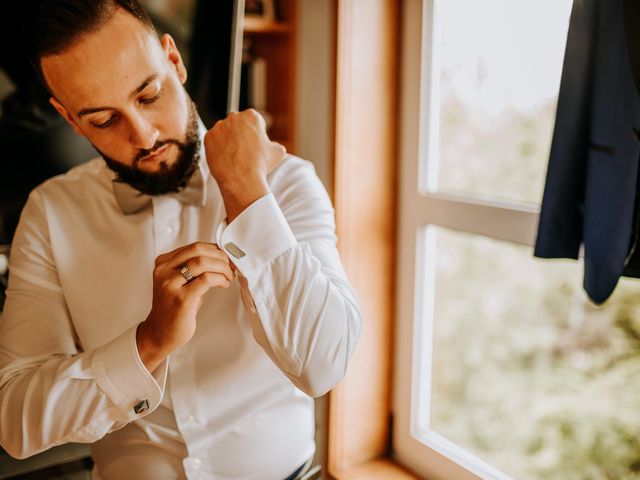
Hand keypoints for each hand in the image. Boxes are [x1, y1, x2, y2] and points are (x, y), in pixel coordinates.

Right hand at [136, 242, 233, 371]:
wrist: (160, 333)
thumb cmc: (174, 307)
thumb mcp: (181, 281)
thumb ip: (196, 268)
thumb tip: (222, 258)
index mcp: (163, 262)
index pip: (194, 246)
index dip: (215, 250)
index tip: (227, 258)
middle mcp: (164, 270)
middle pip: (198, 250)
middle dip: (220, 257)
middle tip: (230, 267)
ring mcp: (170, 284)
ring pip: (202, 263)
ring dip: (222, 268)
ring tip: (228, 276)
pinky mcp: (181, 298)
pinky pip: (206, 280)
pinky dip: (219, 279)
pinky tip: (223, 284)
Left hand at [204, 109, 285, 221]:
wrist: (242, 179)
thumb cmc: (260, 165)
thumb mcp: (277, 152)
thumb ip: (274, 144)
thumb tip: (274, 146)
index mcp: (251, 116)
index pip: (253, 120)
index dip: (256, 133)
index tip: (255, 144)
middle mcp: (234, 117)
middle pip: (237, 124)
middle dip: (240, 134)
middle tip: (244, 151)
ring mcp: (219, 126)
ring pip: (224, 132)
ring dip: (228, 141)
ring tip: (234, 157)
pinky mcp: (208, 137)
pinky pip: (213, 141)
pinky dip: (217, 148)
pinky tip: (225, 158)